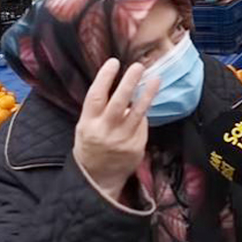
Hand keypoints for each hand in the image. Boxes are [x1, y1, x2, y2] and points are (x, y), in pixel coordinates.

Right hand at [73, 59, 159, 200]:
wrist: (97, 178)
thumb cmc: (91, 146)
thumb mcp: (86, 127)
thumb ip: (99, 110)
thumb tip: (118, 86)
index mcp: (88, 124)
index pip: (95, 97)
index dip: (104, 78)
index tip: (114, 62)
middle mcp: (105, 131)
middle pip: (118, 103)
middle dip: (129, 82)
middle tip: (138, 66)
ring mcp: (122, 140)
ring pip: (138, 113)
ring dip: (148, 94)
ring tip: (156, 78)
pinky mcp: (136, 147)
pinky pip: (143, 125)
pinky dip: (144, 115)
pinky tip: (145, 106)